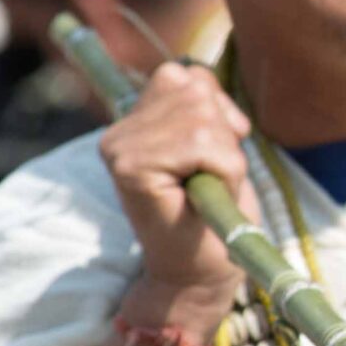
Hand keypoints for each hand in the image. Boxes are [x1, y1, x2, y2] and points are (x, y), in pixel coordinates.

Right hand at [98, 62, 258, 314]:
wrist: (201, 274)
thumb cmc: (213, 212)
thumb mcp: (215, 142)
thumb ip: (199, 103)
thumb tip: (194, 72)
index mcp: (135, 119)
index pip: (186, 76)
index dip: (220, 110)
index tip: (218, 151)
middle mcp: (119, 131)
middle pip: (196, 90)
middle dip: (224, 135)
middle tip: (211, 178)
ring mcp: (121, 148)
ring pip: (204, 117)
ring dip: (226, 157)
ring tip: (207, 188)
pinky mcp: (131, 168)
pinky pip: (205, 144)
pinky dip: (225, 170)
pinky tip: (204, 197)